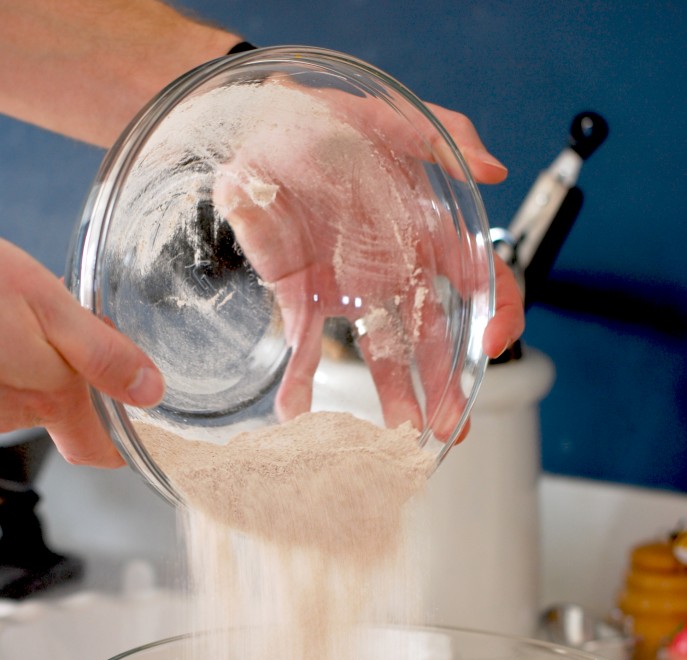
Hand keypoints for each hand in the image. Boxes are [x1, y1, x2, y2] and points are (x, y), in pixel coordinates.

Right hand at [0, 239, 164, 465]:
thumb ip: (100, 353)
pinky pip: (0, 382)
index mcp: (51, 397)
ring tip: (21, 316)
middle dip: (71, 378)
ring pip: (24, 394)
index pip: (96, 450)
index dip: (119, 444)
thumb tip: (149, 391)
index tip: (134, 426)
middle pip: (59, 412)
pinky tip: (0, 322)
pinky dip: (6, 357)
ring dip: (34, 362)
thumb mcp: (47, 305)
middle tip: (70, 328)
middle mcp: (13, 414)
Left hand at [214, 83, 523, 437]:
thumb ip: (443, 136)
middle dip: (446, 385)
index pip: (481, 281)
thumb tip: (494, 168)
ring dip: (392, 397)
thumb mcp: (388, 116)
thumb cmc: (326, 120)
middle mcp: (394, 271)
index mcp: (427, 232)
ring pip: (381, 353)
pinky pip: (307, 346)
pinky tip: (300, 416)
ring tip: (399, 440)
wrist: (255, 128)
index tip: (493, 345)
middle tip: (453, 426)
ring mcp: (349, 289)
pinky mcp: (303, 296)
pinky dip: (301, 383)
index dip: (497, 314)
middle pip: (433, 337)